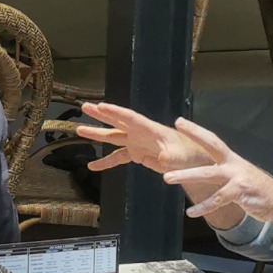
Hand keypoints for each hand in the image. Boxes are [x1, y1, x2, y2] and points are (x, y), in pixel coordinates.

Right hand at [77, 101, 222, 177]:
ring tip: (79, 130)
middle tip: (85, 107)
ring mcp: (137, 142)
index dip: (116, 112)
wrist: (192, 161)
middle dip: (101, 115)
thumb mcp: (180, 157)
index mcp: (150, 129)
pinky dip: (106, 162)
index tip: (101, 106)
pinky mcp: (137, 153)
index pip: (131, 118)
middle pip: (118, 121)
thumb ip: (170, 157)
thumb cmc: (189, 155)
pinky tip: (93, 166)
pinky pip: (118, 156)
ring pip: (114, 136)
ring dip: (98, 133)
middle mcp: (140, 133)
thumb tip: (162, 157)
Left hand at [159, 118, 272, 222]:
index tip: (180, 122)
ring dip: (186, 175)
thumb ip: (223, 173)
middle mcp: (234, 164)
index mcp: (232, 160)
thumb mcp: (239, 176)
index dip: (196, 131)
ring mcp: (237, 177)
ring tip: (167, 177)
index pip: (212, 140)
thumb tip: (205, 172)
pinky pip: (218, 199)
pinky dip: (203, 206)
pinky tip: (191, 212)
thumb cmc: (256, 190)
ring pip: (208, 174)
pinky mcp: (240, 192)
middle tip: (176, 127)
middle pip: (212, 146)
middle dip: (194, 136)